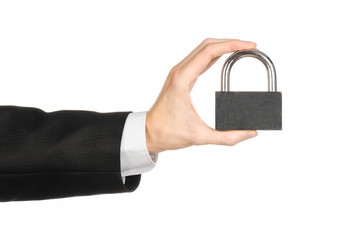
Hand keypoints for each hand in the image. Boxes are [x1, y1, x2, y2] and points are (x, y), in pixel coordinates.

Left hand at [146, 38, 257, 153]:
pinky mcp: (180, 77)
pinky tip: (224, 57)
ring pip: (202, 49)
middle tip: (249, 46)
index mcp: (182, 79)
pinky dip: (213, 54)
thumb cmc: (168, 133)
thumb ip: (228, 137)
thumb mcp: (200, 137)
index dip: (232, 45)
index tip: (249, 46)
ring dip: (222, 46)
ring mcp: (178, 73)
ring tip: (240, 49)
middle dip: (230, 42)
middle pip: (207, 45)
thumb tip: (250, 133)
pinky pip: (198, 58)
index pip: (210, 52)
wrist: (149, 133)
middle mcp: (179, 71)